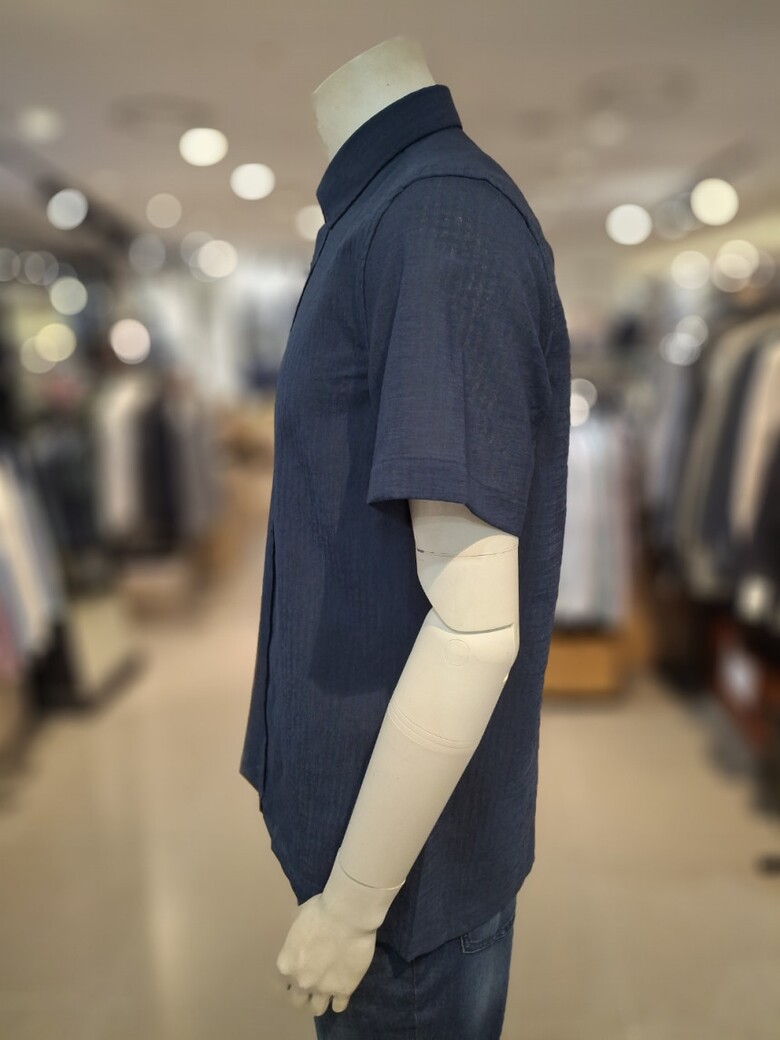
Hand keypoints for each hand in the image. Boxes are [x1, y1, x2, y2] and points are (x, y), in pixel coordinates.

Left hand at [275, 892, 376, 1016]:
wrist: (347, 915)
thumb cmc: (320, 910)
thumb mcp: (298, 919)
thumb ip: (296, 938)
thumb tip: (299, 938)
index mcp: (286, 964)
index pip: (281, 982)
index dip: (292, 976)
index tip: (299, 969)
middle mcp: (301, 982)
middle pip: (297, 1000)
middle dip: (304, 992)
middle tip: (313, 980)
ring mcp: (323, 989)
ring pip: (316, 1009)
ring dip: (320, 1000)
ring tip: (327, 989)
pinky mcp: (344, 990)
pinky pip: (339, 1006)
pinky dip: (339, 1000)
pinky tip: (342, 989)